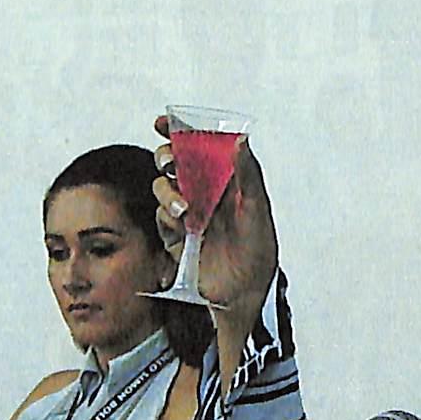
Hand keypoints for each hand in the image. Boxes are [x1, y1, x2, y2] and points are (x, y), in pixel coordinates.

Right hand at [153, 118, 278, 325]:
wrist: (243, 297)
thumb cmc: (258, 253)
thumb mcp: (257, 211)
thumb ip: (247, 175)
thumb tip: (240, 140)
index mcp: (227, 181)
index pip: (201, 147)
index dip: (181, 131)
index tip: (162, 122)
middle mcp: (206, 193)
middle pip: (176, 162)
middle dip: (167, 157)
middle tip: (171, 162)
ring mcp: (189, 214)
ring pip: (164, 188)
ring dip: (167, 192)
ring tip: (183, 210)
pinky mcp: (176, 236)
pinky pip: (161, 217)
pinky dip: (167, 218)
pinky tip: (182, 228)